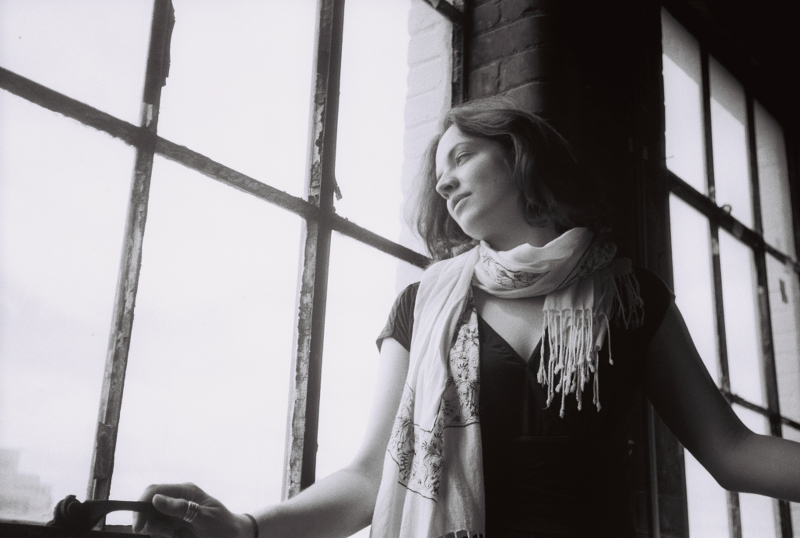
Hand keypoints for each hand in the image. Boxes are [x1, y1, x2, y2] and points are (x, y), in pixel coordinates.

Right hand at [132, 483, 253, 537]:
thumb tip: (156, 499)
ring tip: (173, 534)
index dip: (141, 505)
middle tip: (164, 533)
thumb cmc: (222, 526)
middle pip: (148, 505)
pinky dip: (161, 533)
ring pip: (151, 518)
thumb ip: (181, 508)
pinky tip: (174, 535)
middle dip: (148, 520)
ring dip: (156, 529)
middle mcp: (177, 498)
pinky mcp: (174, 522)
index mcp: (185, 490)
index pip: (154, 490)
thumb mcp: (203, 518)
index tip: (139, 525)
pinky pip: (158, 527)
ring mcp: (175, 510)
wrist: (232, 536)